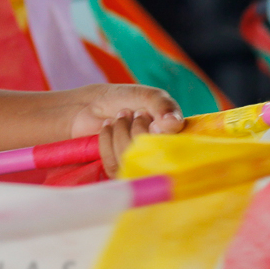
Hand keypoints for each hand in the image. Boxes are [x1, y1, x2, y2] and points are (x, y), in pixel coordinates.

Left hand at [66, 83, 184, 176]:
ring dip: (122, 133)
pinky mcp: (118, 173)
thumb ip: (162, 105)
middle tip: (133, 113)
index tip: (151, 118)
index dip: (165, 135)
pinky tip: (108, 126)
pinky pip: (115, 166)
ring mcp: (138, 167)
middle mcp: (159, 158)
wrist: (87, 105)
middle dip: (139, 130)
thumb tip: (173, 124)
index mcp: (174, 140)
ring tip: (120, 117)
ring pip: (134, 161)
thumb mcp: (145, 95)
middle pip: (156, 157)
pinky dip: (108, 141)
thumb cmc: (121, 99)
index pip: (182, 150)